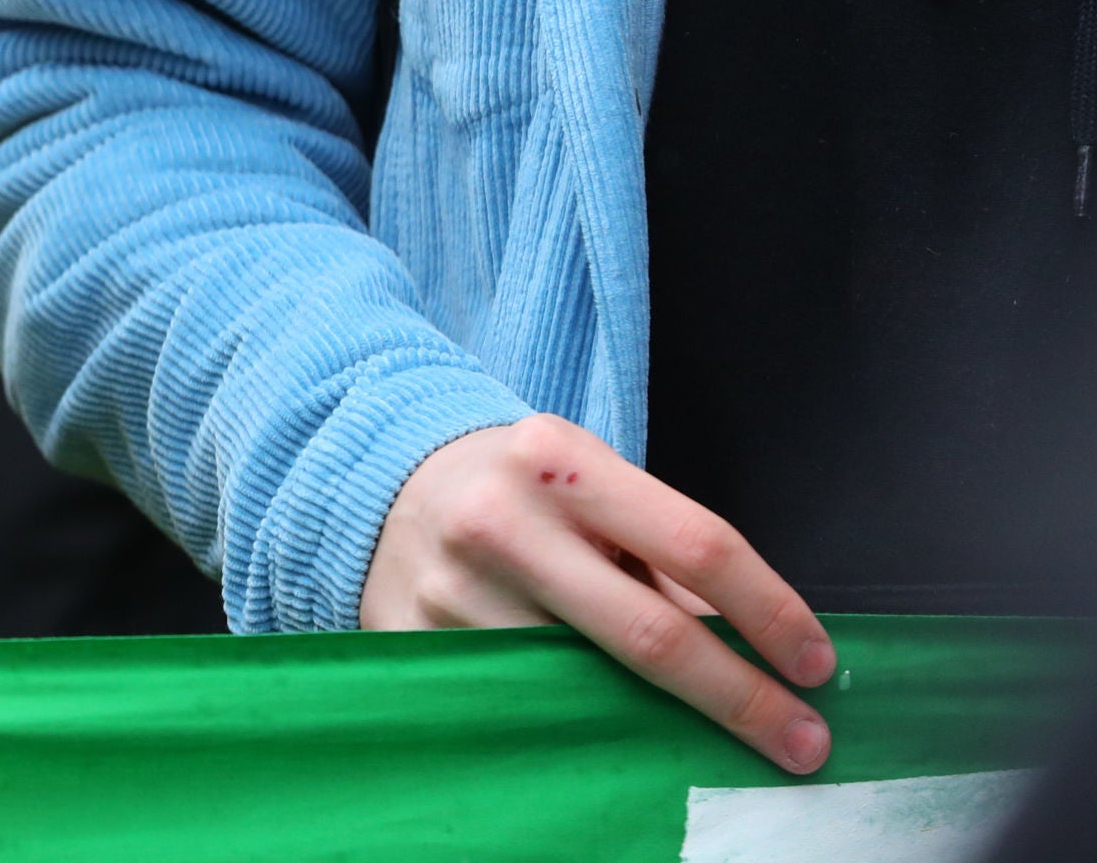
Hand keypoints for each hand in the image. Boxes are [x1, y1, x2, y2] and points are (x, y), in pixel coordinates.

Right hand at [361, 415, 835, 772]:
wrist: (384, 484)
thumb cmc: (522, 491)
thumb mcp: (592, 485)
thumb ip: (662, 556)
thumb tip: (757, 653)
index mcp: (561, 459)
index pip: (696, 543)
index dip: (770, 612)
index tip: (817, 666)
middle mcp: (502, 519)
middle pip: (651, 633)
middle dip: (742, 698)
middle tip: (802, 742)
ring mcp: (454, 588)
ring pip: (590, 686)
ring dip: (658, 723)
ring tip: (693, 737)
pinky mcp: (420, 644)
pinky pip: (528, 707)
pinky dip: (581, 727)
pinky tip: (605, 729)